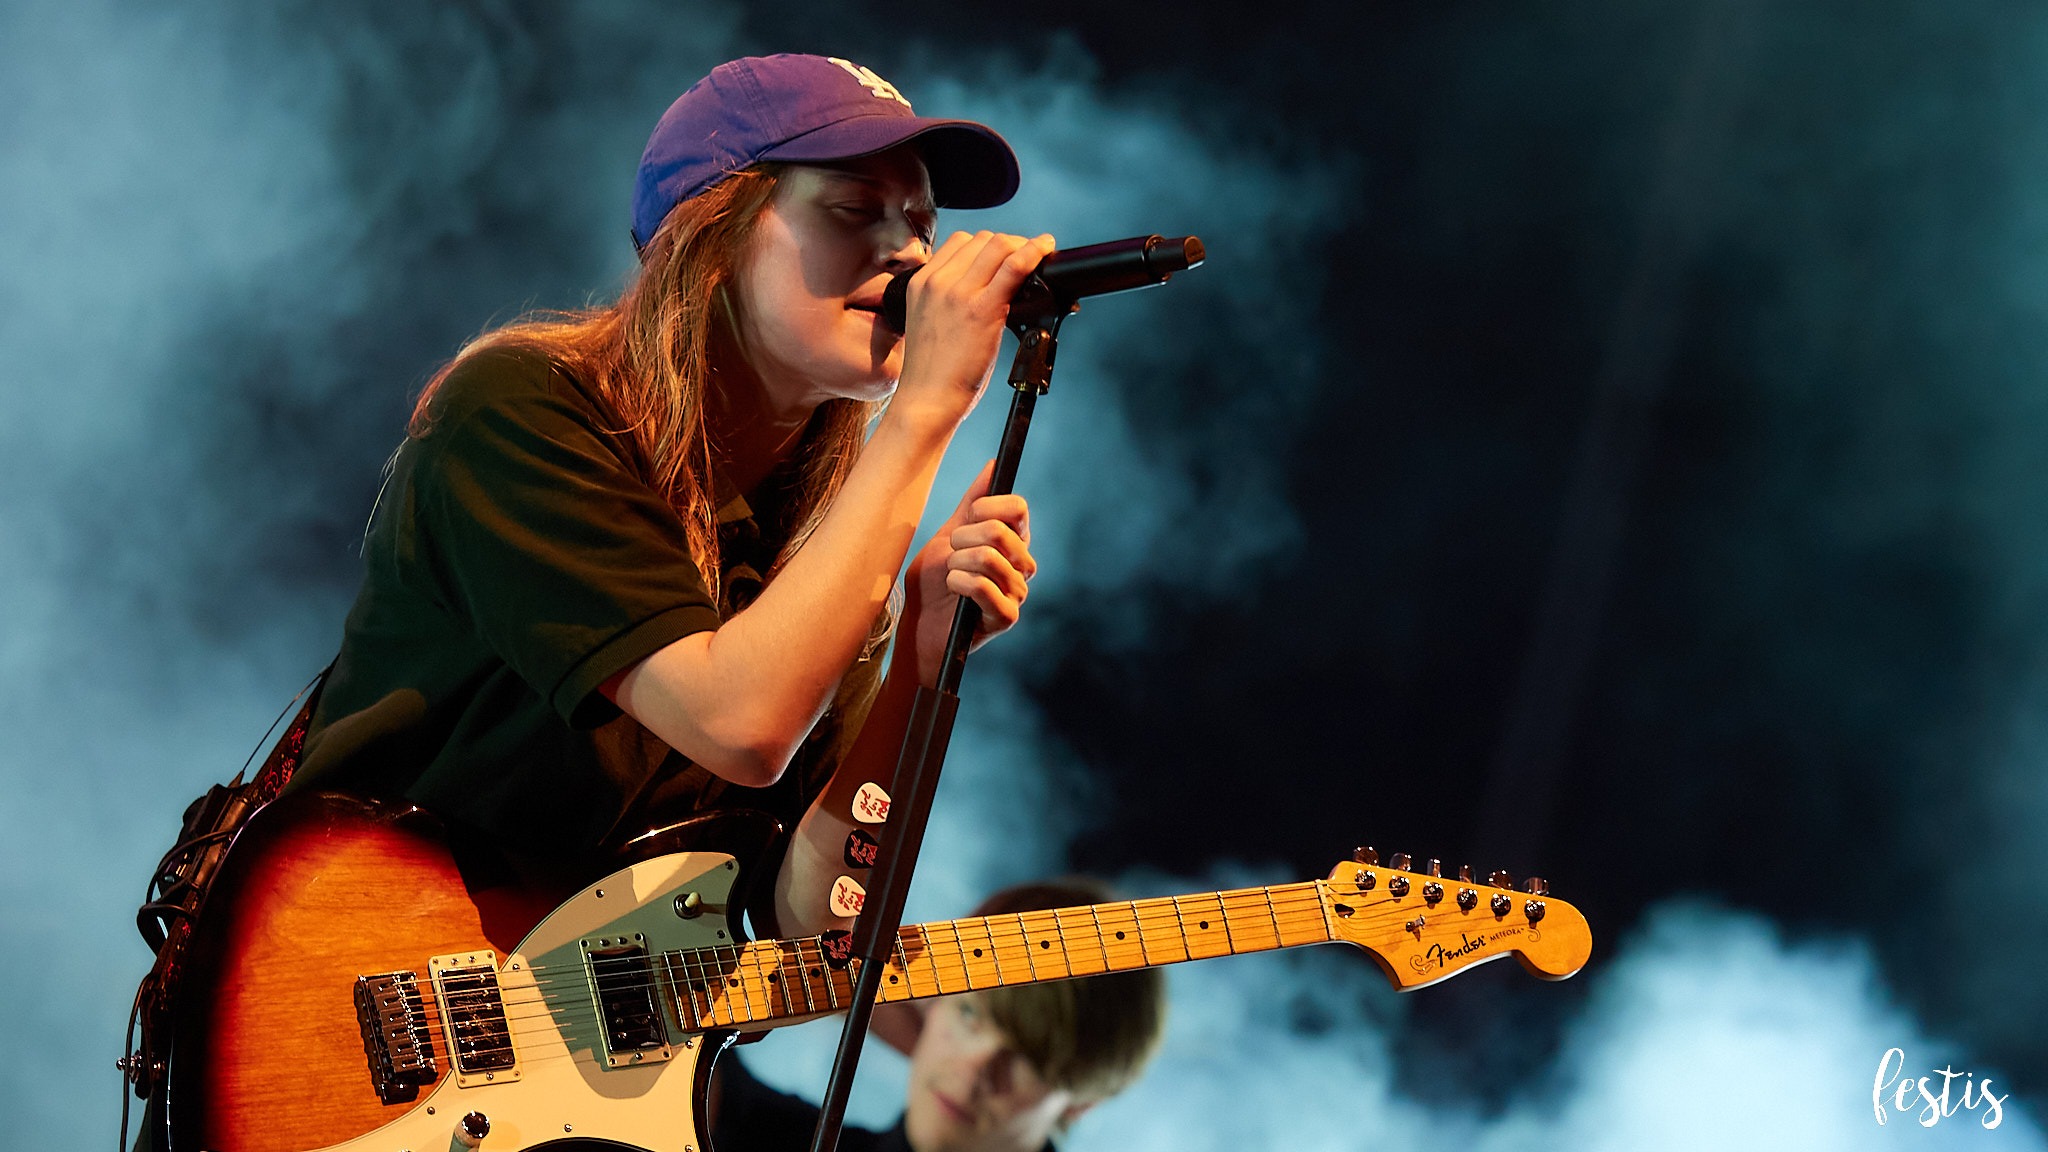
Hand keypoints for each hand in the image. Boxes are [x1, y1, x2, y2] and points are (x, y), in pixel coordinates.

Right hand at [891, 231, 1056, 425]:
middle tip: (1027, 258)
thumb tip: (986, 292)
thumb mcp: (930, 324)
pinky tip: (1045, 250)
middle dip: (1009, 244)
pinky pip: (1014, 266)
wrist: (926, 401)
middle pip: (981, 240)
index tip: (1004, 256)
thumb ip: (949, 302)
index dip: (988, 246)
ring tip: (1037, 257)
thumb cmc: (932, 373)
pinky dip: (1034, 252)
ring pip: (998, 245)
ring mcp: (958, 293)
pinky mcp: (982, 308)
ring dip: (1023, 247)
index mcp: (920, 283)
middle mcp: (937, 282)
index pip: (960, 243)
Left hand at [901, 461, 1036, 685]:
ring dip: (958, 563)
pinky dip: (960, 583)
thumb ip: (972, 503)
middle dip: (964, 539)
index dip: (988, 506)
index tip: (966, 517)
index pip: (1017, 509)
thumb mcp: (949, 535)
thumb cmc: (933, 584)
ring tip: (949, 575)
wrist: (916, 627)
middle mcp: (1021, 567)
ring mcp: (1016, 594)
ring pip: (991, 558)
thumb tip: (993, 466)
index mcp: (1012, 543)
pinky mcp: (1006, 618)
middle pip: (1002, 531)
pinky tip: (953, 590)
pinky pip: (985, 587)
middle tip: (951, 555)